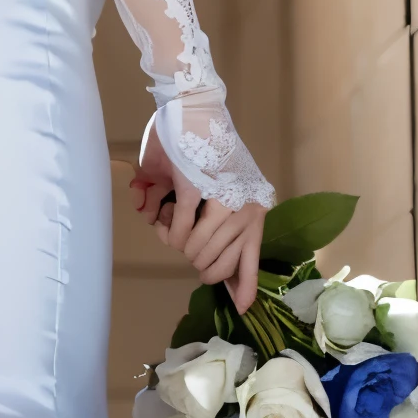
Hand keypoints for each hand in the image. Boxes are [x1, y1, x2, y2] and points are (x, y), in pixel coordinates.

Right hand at [129, 126, 263, 313]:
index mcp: (254, 210)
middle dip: (193, 260)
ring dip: (176, 243)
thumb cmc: (202, 148)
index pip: (251, 259)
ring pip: (197, 250)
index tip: (241, 308)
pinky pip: (180, 230)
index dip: (243, 286)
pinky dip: (169, 230)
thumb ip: (208, 223)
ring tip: (167, 223)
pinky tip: (163, 221)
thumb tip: (192, 253)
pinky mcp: (198, 192)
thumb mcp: (213, 190)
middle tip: (177, 239)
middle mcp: (246, 210)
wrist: (194, 109)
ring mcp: (224, 202)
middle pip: (215, 263)